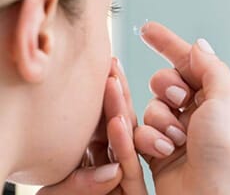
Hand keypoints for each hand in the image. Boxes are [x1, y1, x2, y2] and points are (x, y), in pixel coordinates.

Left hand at [37, 58, 146, 194]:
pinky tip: (118, 124)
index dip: (104, 97)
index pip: (102, 124)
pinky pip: (131, 174)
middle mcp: (112, 167)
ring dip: (120, 115)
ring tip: (114, 85)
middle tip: (113, 66)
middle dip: (115, 97)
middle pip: (117, 128)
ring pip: (127, 146)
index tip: (107, 68)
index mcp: (95, 161)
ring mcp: (124, 182)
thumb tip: (110, 170)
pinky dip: (125, 150)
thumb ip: (77, 185)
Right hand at [134, 22, 229, 194]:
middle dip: (168, 87)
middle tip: (179, 98)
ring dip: (161, 119)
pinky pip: (142, 133)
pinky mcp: (161, 153)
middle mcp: (201, 114)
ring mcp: (180, 134)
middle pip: (166, 82)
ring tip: (177, 137)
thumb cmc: (228, 149)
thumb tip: (199, 46)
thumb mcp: (226, 98)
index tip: (148, 29)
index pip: (192, 63)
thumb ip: (210, 67)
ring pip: (152, 108)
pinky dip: (151, 139)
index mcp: (221, 99)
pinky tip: (166, 150)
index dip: (169, 44)